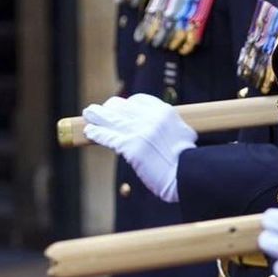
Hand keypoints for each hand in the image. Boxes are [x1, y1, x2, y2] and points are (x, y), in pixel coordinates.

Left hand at [81, 93, 196, 202]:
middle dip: (108, 108)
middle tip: (97, 110)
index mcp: (165, 112)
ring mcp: (139, 131)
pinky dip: (97, 133)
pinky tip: (90, 132)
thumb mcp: (182, 133)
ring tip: (88, 114)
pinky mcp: (130, 147)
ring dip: (97, 116)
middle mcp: (150, 118)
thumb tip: (156, 127)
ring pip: (111, 119)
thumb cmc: (188, 161)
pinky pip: (108, 136)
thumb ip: (166, 126)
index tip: (118, 109)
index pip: (137, 100)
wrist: (189, 176)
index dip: (125, 104)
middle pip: (121, 107)